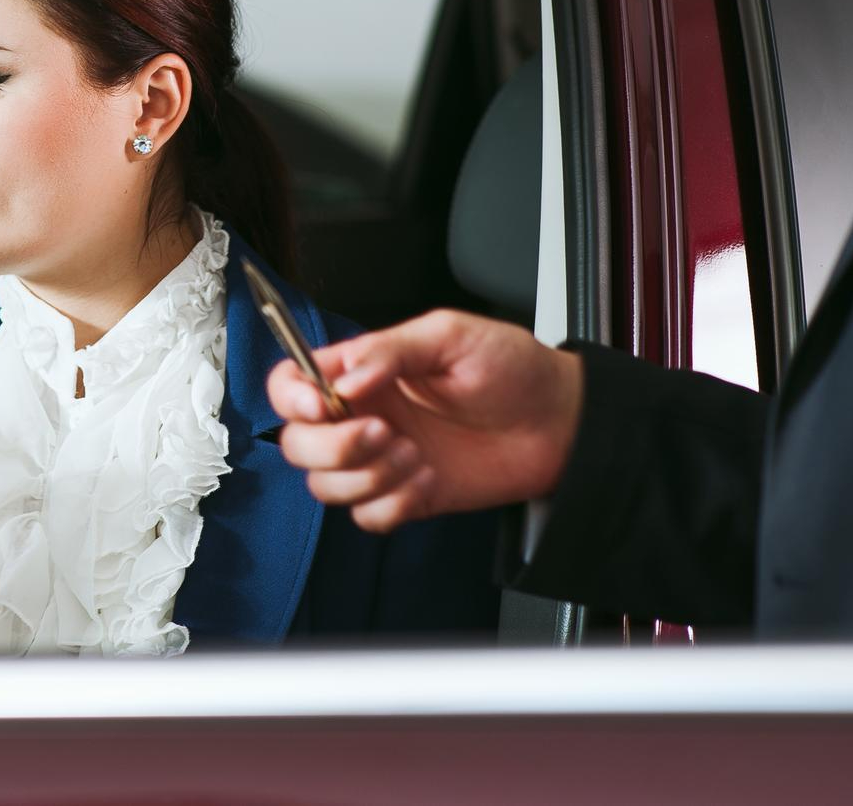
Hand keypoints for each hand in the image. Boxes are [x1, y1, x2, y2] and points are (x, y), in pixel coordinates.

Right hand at [266, 309, 583, 532]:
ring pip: (325, 486)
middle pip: (296, 442)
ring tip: (414, 456)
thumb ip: (390, 349)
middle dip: (332, 446)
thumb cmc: (512, 370)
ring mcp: (381, 460)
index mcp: (362, 373)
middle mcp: (363, 416)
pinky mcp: (405, 497)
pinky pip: (367, 517)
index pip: (292, 384)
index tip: (322, 404)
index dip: (292, 397)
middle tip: (382, 433)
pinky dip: (392, 505)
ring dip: (366, 477)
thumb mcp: (450, 336)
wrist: (561, 424)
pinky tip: (427, 481)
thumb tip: (344, 377)